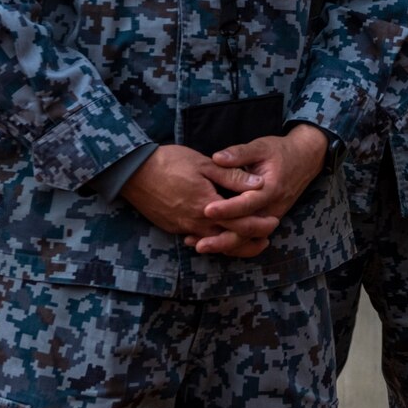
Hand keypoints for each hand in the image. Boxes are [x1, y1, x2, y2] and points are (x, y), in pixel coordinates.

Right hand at [120, 144, 259, 244]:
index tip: (274, 221)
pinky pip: (197, 239)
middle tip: (266, 239)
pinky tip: (220, 235)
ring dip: (232, 244)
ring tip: (248, 242)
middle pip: (229, 239)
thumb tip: (260, 184)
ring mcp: (182, 227)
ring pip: (213, 243)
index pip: (241, 223)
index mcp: (207, 206)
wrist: (133, 172)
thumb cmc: (170, 163)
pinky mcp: (172, 227)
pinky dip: (212, 240)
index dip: (260, 224)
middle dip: (250, 241)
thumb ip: (233, 177)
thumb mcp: (205, 164)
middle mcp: (195, 222)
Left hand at [199, 124, 329, 256]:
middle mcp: (272, 208)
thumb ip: (239, 153)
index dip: (227, 209)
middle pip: (247, 231)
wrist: (306, 159)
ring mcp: (271, 216)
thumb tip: (216, 158)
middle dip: (222, 238)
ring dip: (224, 245)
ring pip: (248, 239)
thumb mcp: (261, 146)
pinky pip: (250, 237)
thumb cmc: (281, 151)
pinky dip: (232, 243)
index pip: (247, 204)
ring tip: (199, 246)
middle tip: (198, 243)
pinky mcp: (267, 220)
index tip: (206, 210)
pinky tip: (212, 243)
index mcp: (271, 189)